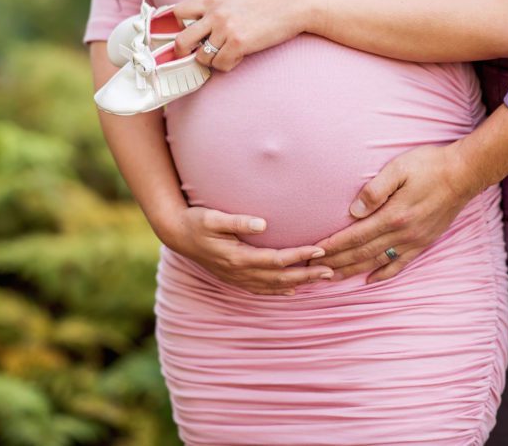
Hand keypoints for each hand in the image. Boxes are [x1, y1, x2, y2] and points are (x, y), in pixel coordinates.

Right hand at [165, 206, 333, 294]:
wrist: (176, 234)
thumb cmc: (195, 221)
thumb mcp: (213, 217)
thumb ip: (237, 221)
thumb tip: (263, 223)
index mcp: (238, 257)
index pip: (277, 259)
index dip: (300, 255)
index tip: (320, 250)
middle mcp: (239, 271)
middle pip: (280, 277)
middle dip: (307, 274)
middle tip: (331, 271)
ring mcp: (236, 277)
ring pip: (273, 285)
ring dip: (298, 283)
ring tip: (320, 279)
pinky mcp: (233, 277)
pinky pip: (260, 289)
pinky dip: (278, 290)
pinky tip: (291, 290)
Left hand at [169, 0, 311, 70]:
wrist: (292, 6)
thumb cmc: (268, 2)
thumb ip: (217, 7)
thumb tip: (203, 19)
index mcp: (212, 0)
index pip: (178, 12)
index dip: (176, 26)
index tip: (183, 34)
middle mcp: (215, 14)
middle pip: (182, 40)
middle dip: (184, 53)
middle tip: (193, 56)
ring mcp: (226, 29)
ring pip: (202, 58)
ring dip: (213, 61)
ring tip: (227, 54)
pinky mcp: (239, 43)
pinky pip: (221, 64)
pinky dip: (228, 65)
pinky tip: (239, 57)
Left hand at [309, 143, 479, 283]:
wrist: (464, 173)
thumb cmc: (429, 165)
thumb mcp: (398, 168)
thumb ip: (374, 190)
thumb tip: (354, 211)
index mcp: (392, 216)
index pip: (354, 236)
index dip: (332, 246)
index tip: (313, 253)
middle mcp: (402, 233)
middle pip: (361, 253)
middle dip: (336, 262)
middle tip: (313, 270)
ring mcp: (414, 240)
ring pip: (377, 262)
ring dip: (353, 271)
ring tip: (332, 278)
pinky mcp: (424, 242)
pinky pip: (400, 264)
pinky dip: (384, 274)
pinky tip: (370, 280)